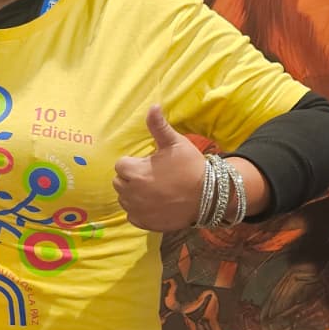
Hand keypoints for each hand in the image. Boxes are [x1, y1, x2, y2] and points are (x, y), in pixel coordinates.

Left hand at [113, 106, 205, 231]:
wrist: (209, 197)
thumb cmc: (191, 167)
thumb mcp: (175, 143)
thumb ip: (158, 126)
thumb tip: (153, 106)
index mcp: (135, 172)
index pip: (121, 165)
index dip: (135, 163)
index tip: (150, 164)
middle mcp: (131, 193)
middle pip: (119, 182)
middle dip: (131, 178)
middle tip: (152, 176)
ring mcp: (137, 210)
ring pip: (124, 199)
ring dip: (133, 194)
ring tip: (154, 190)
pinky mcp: (144, 223)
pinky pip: (132, 216)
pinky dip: (139, 211)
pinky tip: (154, 204)